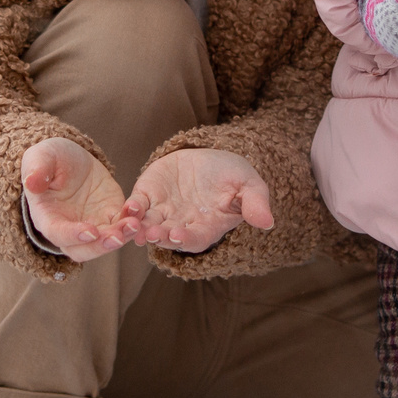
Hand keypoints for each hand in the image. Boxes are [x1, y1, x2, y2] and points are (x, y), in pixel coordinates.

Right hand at [21, 137, 129, 262]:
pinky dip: (131, 223)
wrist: (70, 159)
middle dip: (101, 246)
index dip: (73, 235)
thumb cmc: (49, 160)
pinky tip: (139, 213)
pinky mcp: (109, 217)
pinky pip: (121, 226)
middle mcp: (68, 229)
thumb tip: (31, 182)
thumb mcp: (41, 157)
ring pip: (104, 243)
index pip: (58, 233)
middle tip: (118, 236)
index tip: (90, 232)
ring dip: (120, 237)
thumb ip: (36, 169)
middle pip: (83, 249)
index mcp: (47, 216)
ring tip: (134, 224)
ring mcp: (91, 225)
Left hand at [121, 147, 274, 252]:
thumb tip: (268, 222)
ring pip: (149, 224)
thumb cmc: (233, 176)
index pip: (195, 238)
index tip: (179, 236)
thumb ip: (254, 203)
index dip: (187, 238)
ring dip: (140, 227)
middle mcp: (182, 224)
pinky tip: (128, 208)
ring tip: (134, 227)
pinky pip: (138, 205)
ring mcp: (163, 211)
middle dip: (159, 235)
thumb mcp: (249, 186)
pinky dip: (131, 208)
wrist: (212, 158)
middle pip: (168, 235)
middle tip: (150, 234)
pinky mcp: (149, 195)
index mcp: (206, 227)